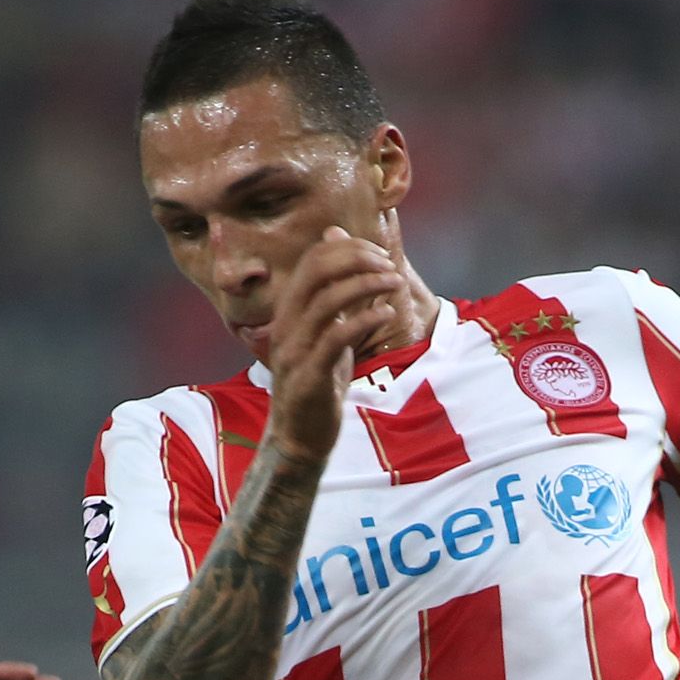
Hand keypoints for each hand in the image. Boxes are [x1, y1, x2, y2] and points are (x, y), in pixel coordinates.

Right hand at [262, 228, 405, 464]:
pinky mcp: (309, 375)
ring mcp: (294, 350)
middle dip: (357, 259)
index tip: (379, 254)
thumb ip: (333, 294)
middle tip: (388, 265)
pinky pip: (336, 338)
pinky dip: (364, 319)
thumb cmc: (317, 382)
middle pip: (317, 271)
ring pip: (327, 300)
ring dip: (366, 284)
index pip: (313, 259)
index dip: (348, 248)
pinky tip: (386, 314)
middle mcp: (286, 324)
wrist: (298, 437)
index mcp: (288, 310)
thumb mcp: (325, 333)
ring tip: (393, 283)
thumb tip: (336, 242)